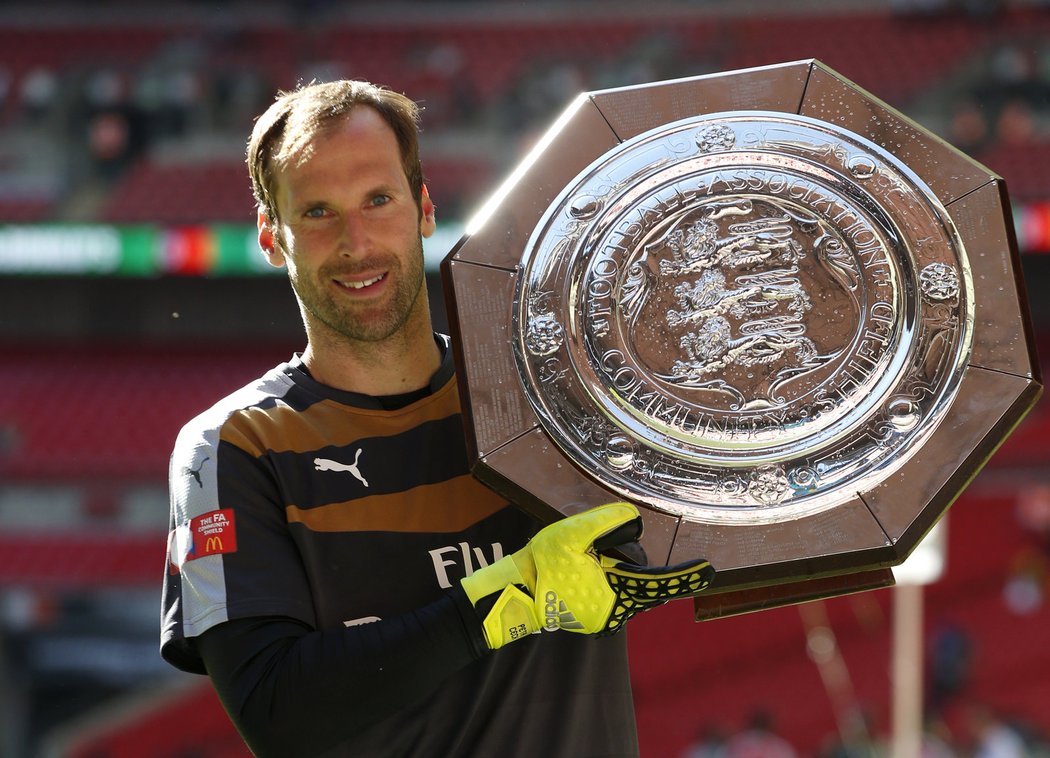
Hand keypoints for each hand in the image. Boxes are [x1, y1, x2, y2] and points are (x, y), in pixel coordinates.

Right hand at [460, 502, 714, 648]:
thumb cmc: (543, 563)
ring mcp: (606, 618)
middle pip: (641, 577)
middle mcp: (618, 611)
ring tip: (583, 560)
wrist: (516, 592)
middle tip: (595, 551)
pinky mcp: (596, 619)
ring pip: (628, 585)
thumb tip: (634, 518)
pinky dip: (606, 578)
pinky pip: (615, 593)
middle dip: (624, 557)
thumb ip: (607, 522)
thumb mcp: (573, 533)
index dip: (687, 575)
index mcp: (617, 592)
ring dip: (614, 568)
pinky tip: (582, 570)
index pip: (660, 581)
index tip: (710, 570)